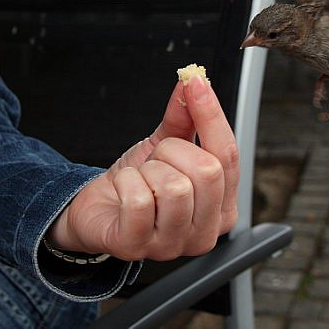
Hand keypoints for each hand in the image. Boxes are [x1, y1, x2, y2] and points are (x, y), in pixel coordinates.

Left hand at [46, 75, 238, 260]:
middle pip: (207, 172)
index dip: (212, 116)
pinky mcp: (138, 247)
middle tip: (156, 158)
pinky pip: (139, 201)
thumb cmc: (140, 183)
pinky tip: (124, 190)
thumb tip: (196, 82)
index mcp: (223, 206)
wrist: (99, 209)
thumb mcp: (167, 145)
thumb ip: (186, 117)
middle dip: (172, 151)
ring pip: (175, 188)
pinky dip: (126, 183)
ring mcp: (173, 245)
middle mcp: (205, 232)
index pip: (229, 156)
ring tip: (141, 178)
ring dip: (148, 171)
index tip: (197, 83)